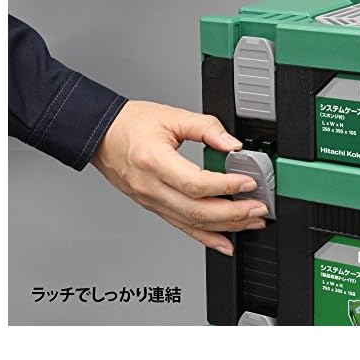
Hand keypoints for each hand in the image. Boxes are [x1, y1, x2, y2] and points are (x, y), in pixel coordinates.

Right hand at [91, 101, 267, 255]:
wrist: (101, 136)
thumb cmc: (129, 125)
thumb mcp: (171, 116)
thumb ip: (206, 127)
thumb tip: (232, 144)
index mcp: (154, 162)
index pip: (196, 183)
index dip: (227, 186)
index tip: (248, 182)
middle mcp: (152, 187)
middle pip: (198, 210)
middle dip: (234, 214)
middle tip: (258, 208)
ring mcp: (152, 201)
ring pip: (193, 223)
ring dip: (226, 227)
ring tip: (251, 222)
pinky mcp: (155, 207)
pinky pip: (182, 227)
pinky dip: (207, 238)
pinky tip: (226, 243)